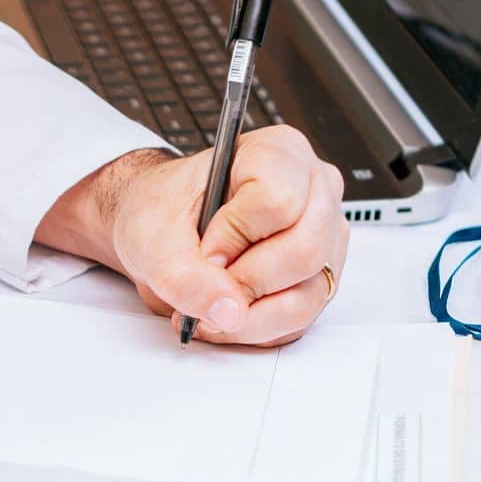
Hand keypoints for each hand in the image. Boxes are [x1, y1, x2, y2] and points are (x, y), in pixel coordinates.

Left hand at [37, 128, 348, 345]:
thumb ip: (185, 276)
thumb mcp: (155, 238)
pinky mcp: (319, 280)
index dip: (234, 236)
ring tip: (208, 306)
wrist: (164, 232)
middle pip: (303, 252)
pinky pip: (299, 321)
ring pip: (305, 296)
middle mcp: (315, 193)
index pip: (278, 202)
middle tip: (206, 285)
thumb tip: (228, 312)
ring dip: (248, 315)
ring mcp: (325, 240)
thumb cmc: (165, 213)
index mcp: (281, 153)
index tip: (204, 250)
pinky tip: (225, 314)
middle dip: (245, 283)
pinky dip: (256, 328)